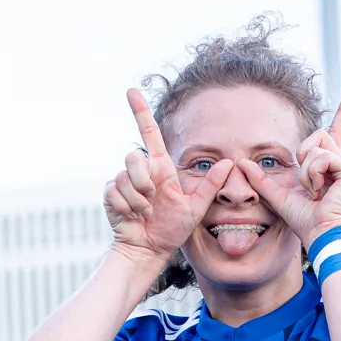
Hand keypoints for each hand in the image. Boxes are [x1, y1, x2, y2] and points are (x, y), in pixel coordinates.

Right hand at [105, 89, 234, 265]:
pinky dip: (126, 207)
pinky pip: (114, 192)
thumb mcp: (196, 208)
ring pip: (123, 177)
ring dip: (137, 199)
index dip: (140, 112)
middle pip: (133, 157)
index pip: (149, 133)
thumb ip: (210, 185)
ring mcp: (123, 183)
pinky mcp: (111, 195)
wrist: (149, 249)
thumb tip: (228, 162)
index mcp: (160, 168)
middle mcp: (141, 172)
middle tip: (152, 197)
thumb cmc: (172, 229)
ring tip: (145, 213)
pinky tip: (133, 217)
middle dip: (142, 179)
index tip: (131, 91)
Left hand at [242, 90, 340, 246]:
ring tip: (314, 190)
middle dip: (304, 157)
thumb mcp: (277, 195)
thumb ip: (261, 178)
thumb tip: (242, 162)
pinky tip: (320, 190)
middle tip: (308, 185)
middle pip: (316, 135)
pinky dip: (314, 174)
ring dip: (307, 170)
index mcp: (328, 165)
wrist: (318, 234)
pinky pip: (322, 157)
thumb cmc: (303, 219)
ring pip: (317, 146)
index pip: (335, 132)